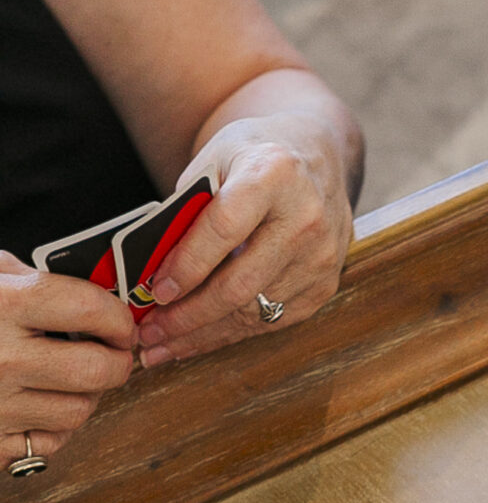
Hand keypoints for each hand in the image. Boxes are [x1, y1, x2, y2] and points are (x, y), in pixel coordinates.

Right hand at [0, 252, 134, 462]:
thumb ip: (23, 278)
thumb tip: (84, 296)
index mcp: (2, 305)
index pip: (89, 308)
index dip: (117, 317)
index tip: (119, 321)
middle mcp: (2, 358)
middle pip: (97, 371)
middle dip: (117, 363)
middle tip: (113, 354)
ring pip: (79, 411)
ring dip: (88, 396)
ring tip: (74, 379)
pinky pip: (49, 443)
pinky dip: (57, 427)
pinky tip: (43, 405)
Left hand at [135, 113, 353, 367]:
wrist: (314, 158)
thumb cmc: (252, 158)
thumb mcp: (214, 162)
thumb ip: (188, 210)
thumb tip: (152, 274)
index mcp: (274, 174)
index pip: (224, 229)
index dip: (187, 265)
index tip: (155, 291)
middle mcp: (306, 218)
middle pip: (240, 284)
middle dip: (188, 315)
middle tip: (149, 333)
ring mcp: (321, 257)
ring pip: (254, 312)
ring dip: (203, 334)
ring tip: (164, 344)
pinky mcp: (325, 285)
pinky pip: (271, 321)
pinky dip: (231, 333)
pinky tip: (199, 339)